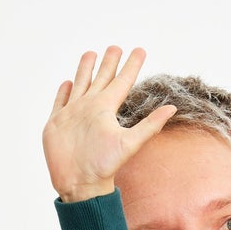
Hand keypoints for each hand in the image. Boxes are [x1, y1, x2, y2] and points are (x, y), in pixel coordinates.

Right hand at [43, 46, 176, 201]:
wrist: (79, 183)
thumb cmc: (104, 166)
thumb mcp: (130, 143)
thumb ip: (150, 125)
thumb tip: (173, 108)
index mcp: (106, 108)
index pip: (121, 81)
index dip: (130, 66)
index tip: (140, 50)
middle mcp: (90, 108)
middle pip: (101, 79)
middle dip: (108, 62)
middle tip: (115, 47)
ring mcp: (73, 114)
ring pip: (81, 84)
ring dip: (85, 70)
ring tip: (91, 54)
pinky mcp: (57, 122)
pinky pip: (61, 101)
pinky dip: (64, 92)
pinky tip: (68, 82)